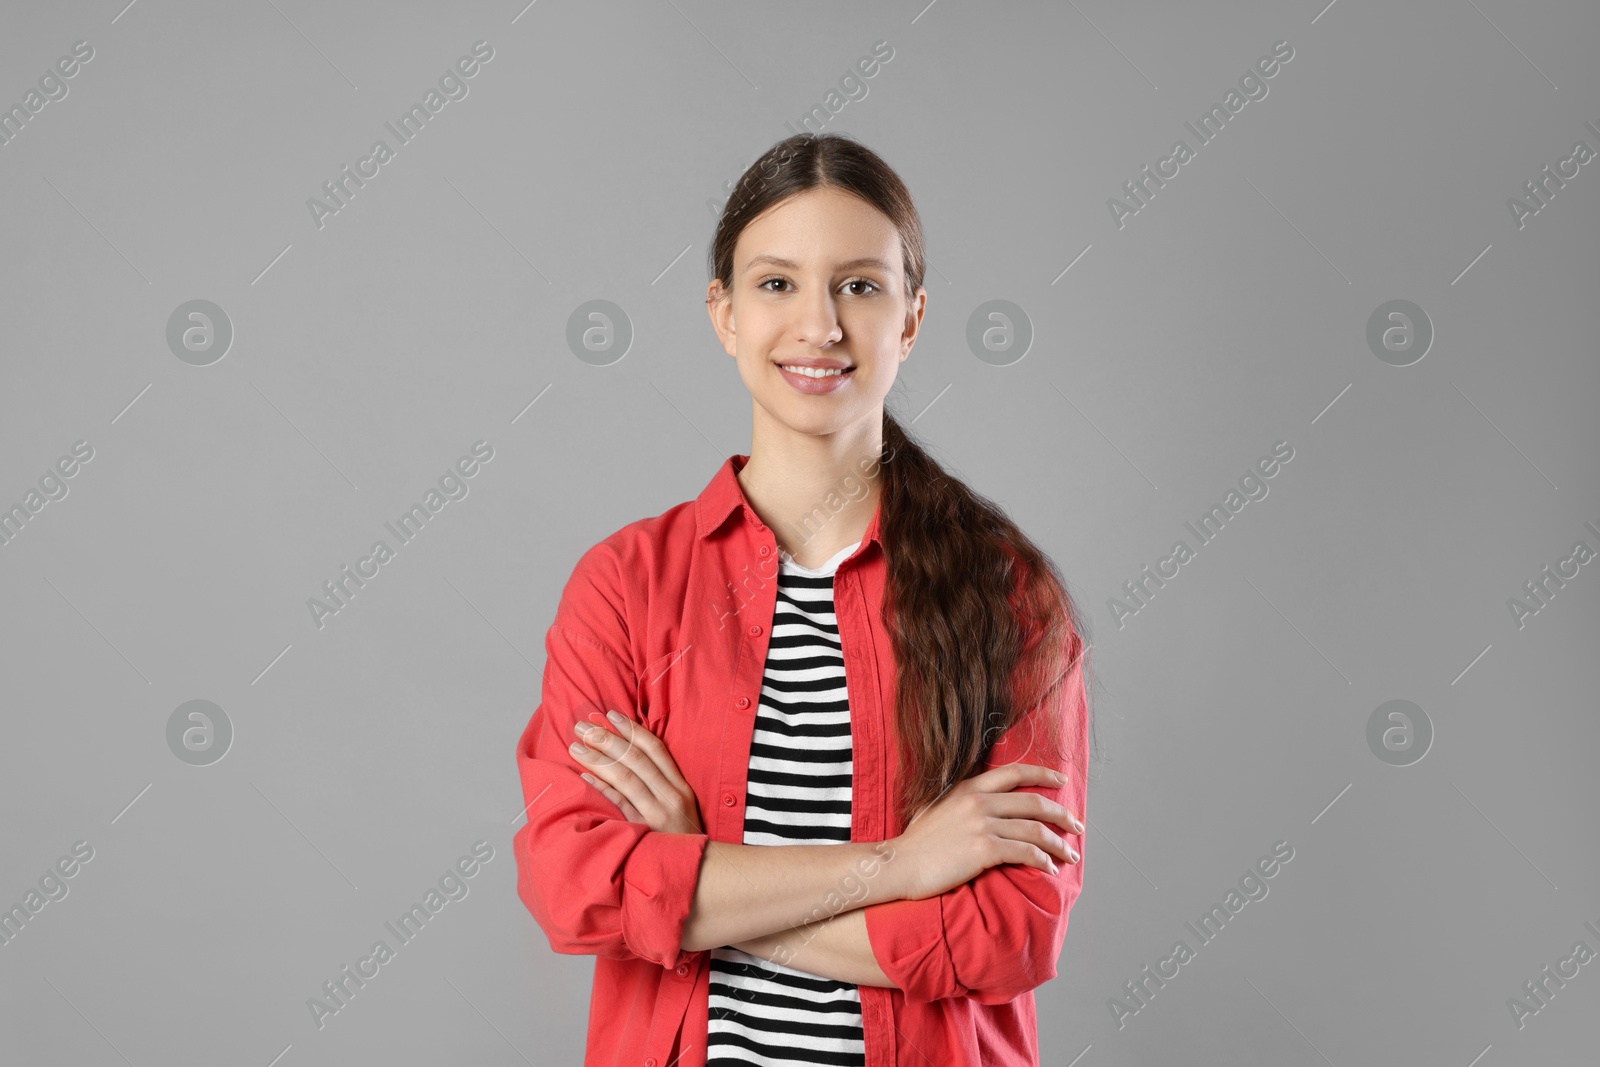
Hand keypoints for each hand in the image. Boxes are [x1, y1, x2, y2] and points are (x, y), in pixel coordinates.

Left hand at [570, 711, 703, 834]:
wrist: (698, 876)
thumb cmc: (682, 840)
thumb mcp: (681, 808)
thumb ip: (662, 785)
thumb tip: (630, 757)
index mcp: (680, 787)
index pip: (656, 749)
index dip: (633, 729)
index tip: (611, 714)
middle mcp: (671, 797)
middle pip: (636, 759)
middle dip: (608, 738)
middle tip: (583, 726)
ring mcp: (658, 815)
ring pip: (626, 777)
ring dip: (599, 759)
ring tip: (576, 747)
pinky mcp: (644, 833)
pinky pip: (620, 805)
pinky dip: (602, 788)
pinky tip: (584, 776)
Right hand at [888, 762, 1082, 901]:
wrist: (899, 864)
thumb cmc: (916, 843)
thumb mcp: (937, 808)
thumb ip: (961, 800)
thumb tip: (980, 802)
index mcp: (968, 787)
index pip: (1014, 772)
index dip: (1043, 774)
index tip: (1063, 780)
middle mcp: (978, 801)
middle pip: (1033, 802)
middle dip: (1062, 814)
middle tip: (1077, 826)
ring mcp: (982, 824)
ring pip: (1034, 829)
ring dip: (1058, 843)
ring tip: (1070, 855)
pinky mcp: (983, 849)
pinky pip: (1024, 852)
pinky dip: (1043, 860)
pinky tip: (1050, 868)